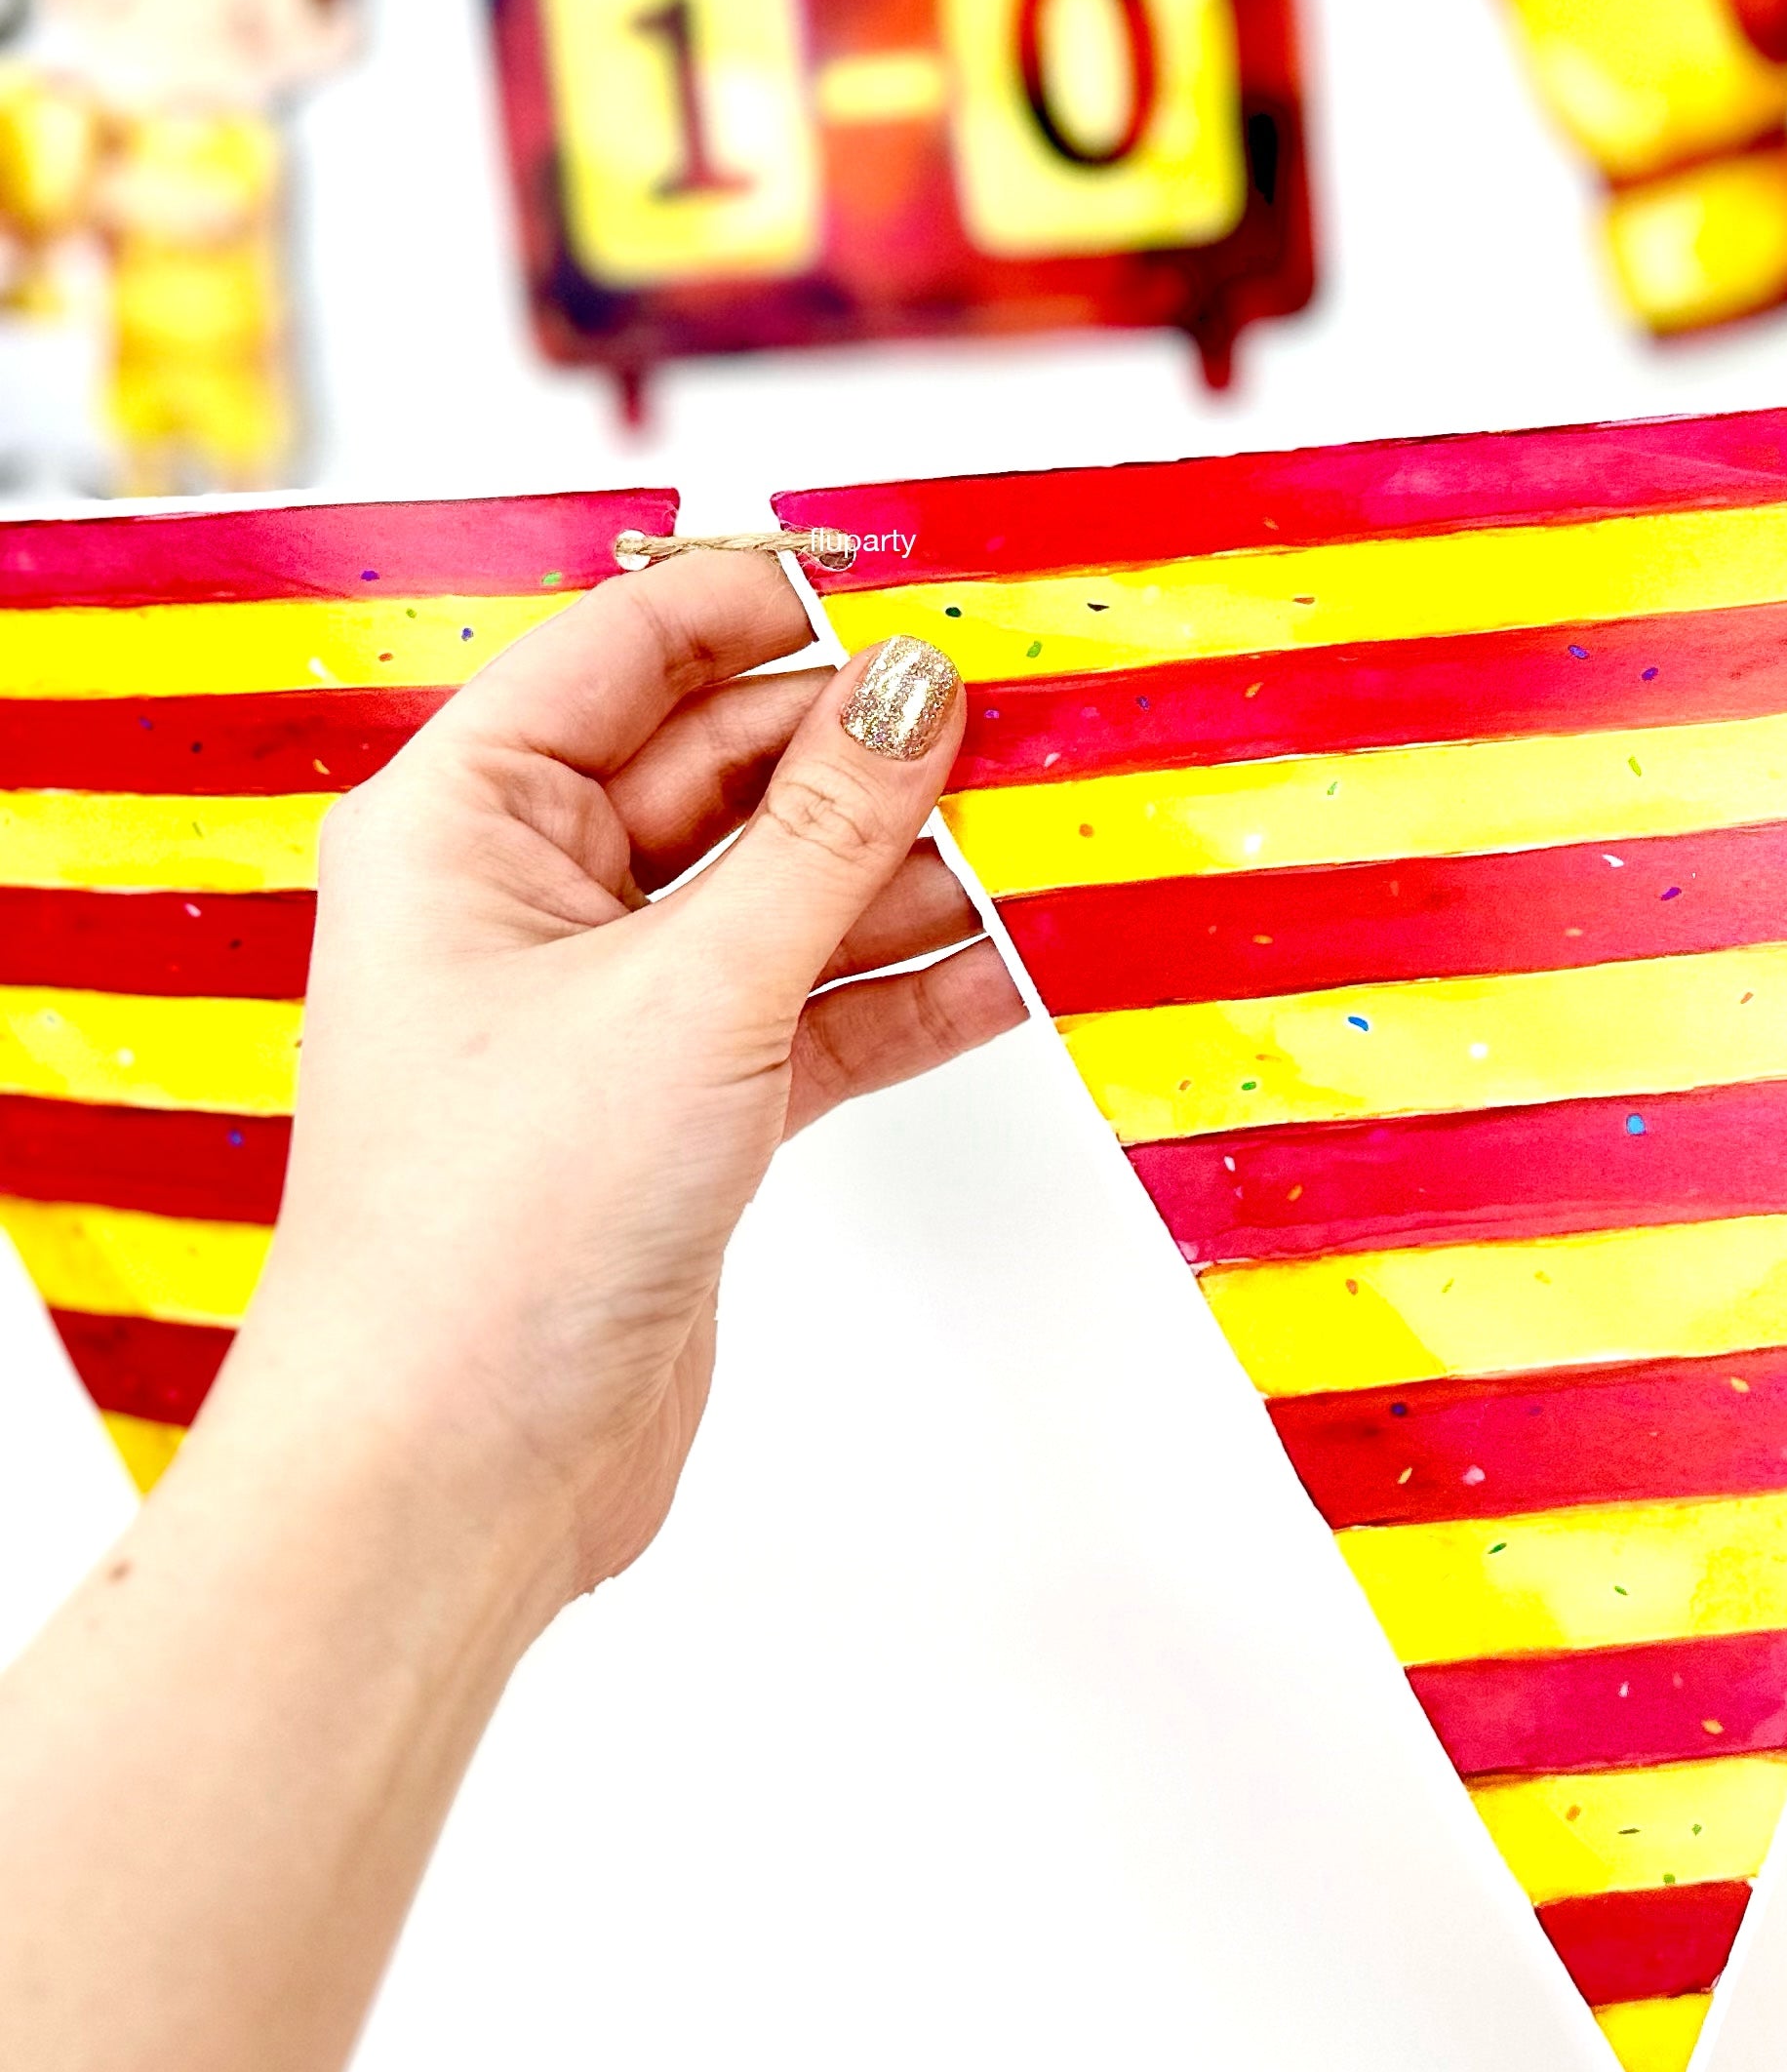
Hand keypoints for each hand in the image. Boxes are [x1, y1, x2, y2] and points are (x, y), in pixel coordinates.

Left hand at [205, 562, 1023, 1617]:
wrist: (451, 1474)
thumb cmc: (488, 1229)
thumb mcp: (688, 989)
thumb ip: (824, 829)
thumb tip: (915, 684)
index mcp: (463, 821)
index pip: (628, 650)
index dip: (771, 606)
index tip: (918, 596)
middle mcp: (527, 897)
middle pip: (728, 764)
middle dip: (872, 749)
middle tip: (1023, 729)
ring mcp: (614, 1005)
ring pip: (788, 886)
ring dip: (914, 871)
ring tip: (1050, 839)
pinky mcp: (686, 1106)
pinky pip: (818, 1002)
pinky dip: (910, 985)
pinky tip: (1021, 961)